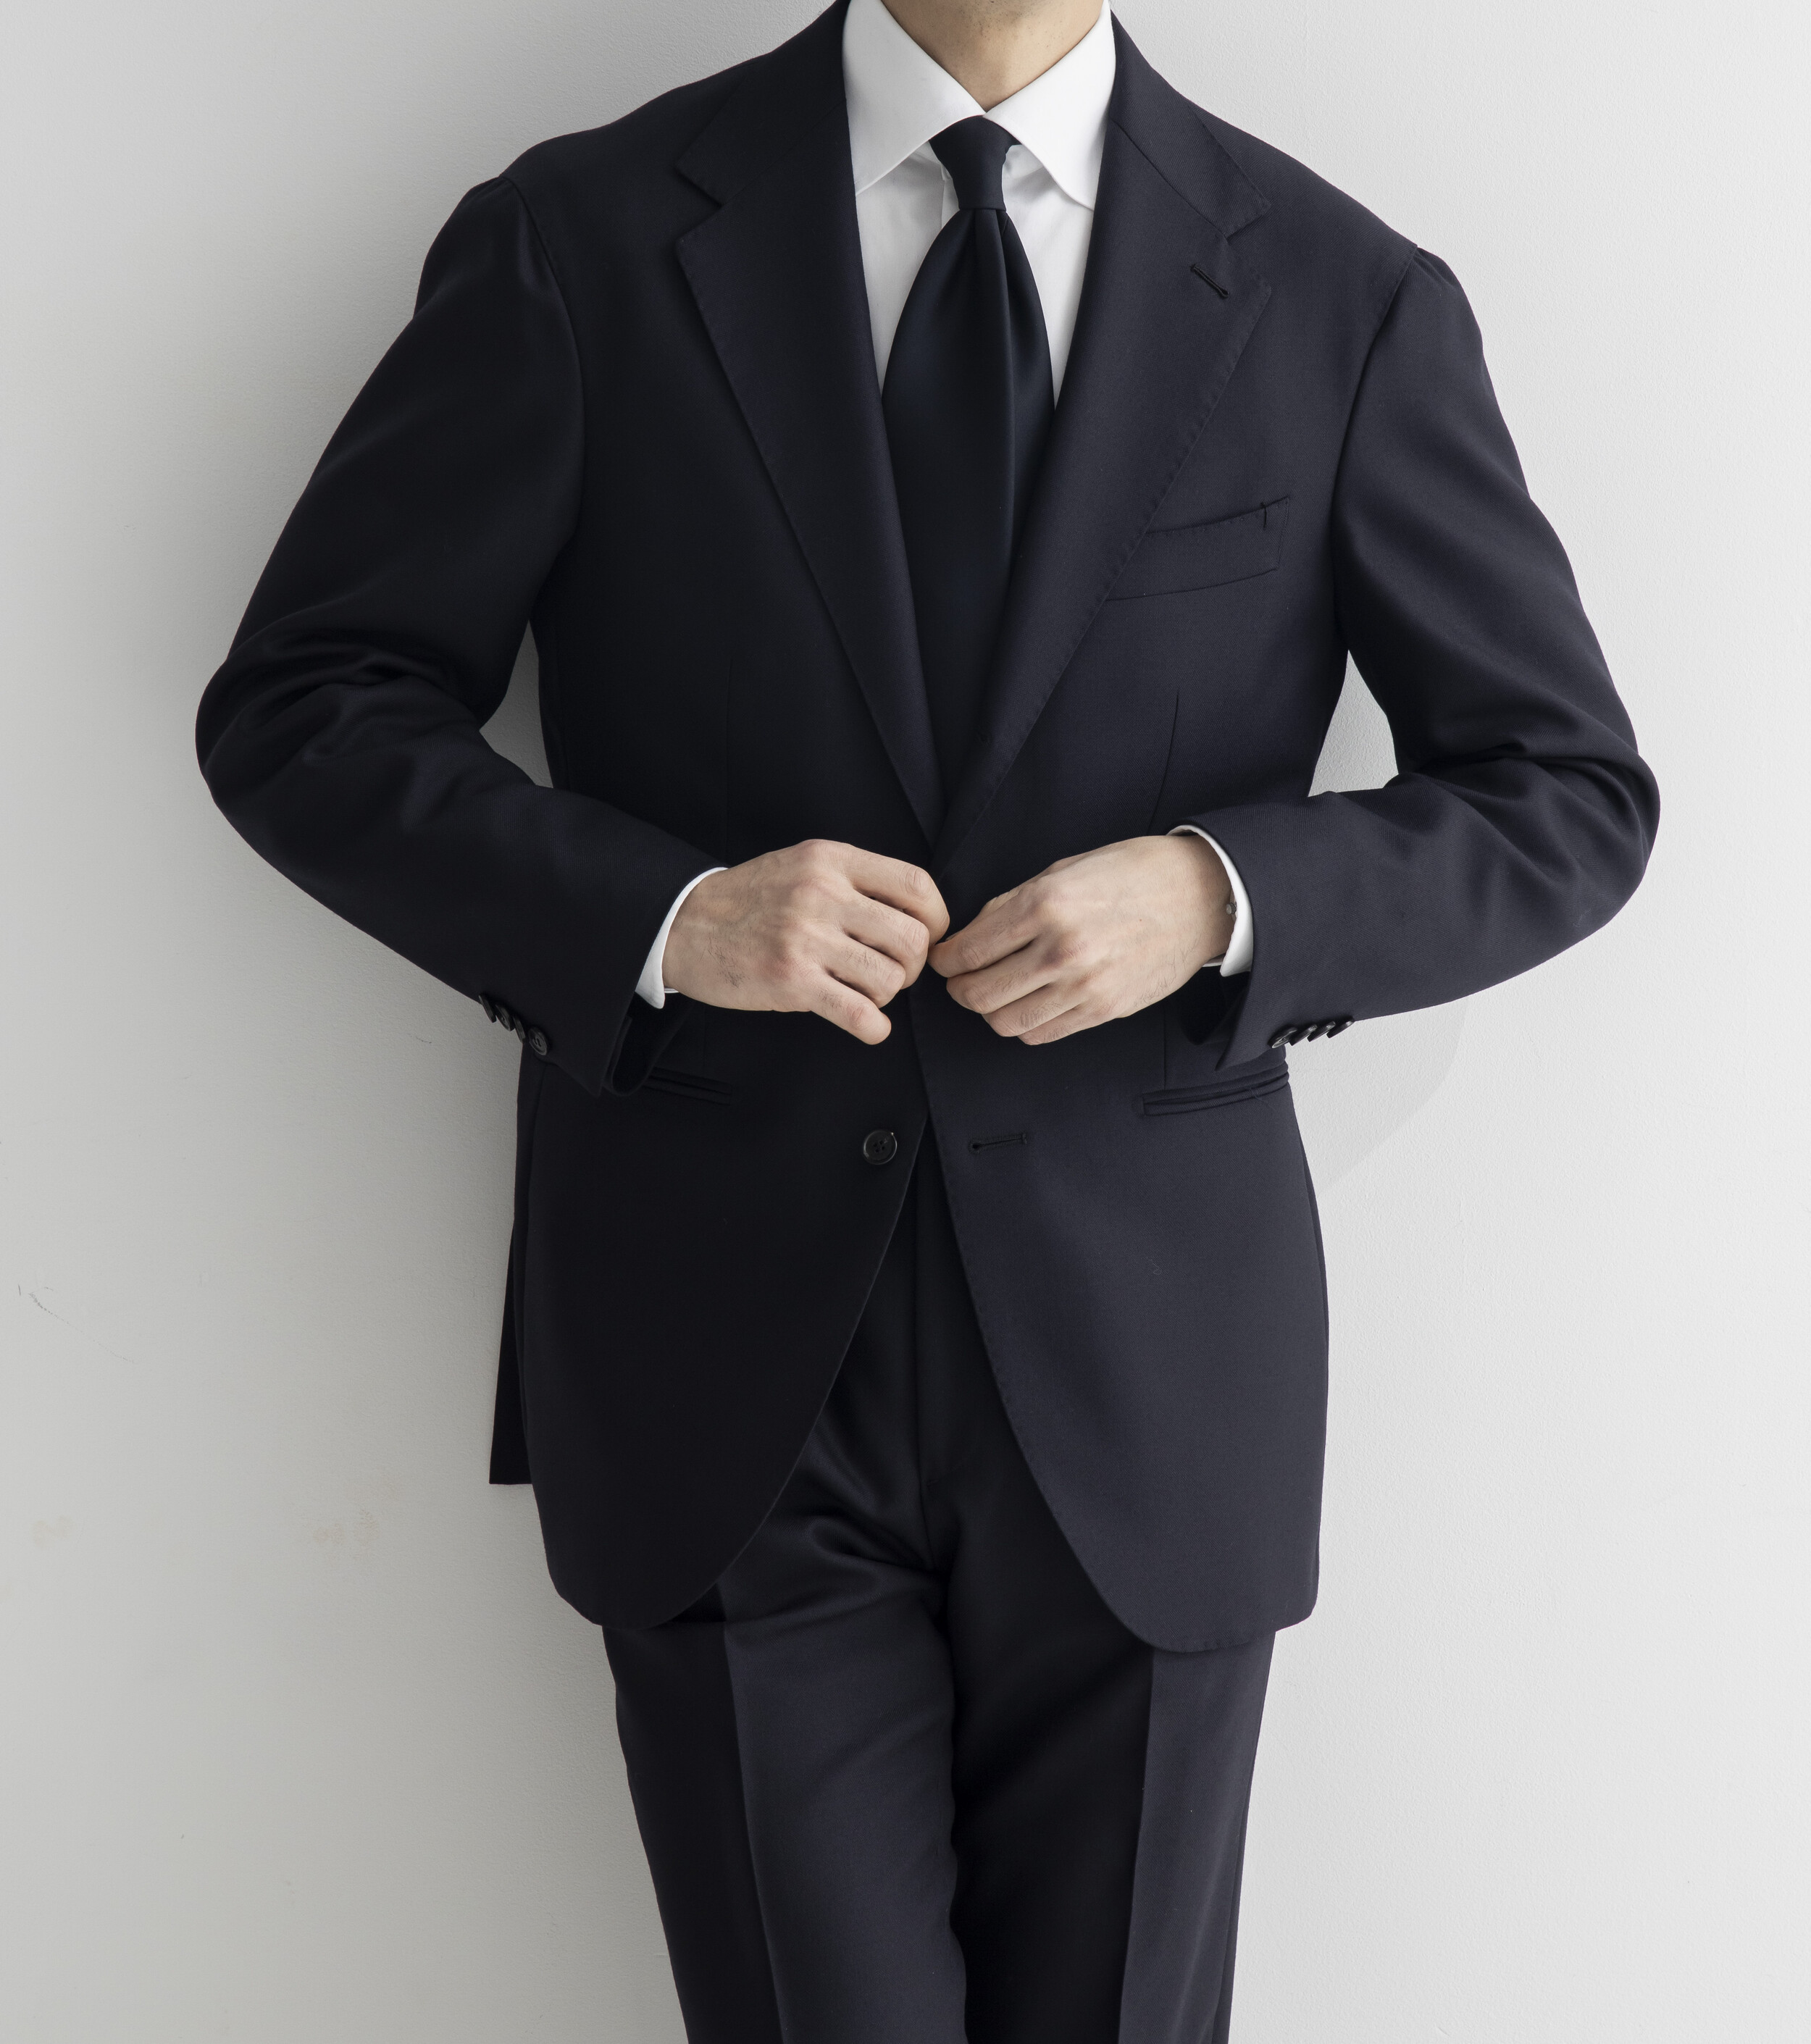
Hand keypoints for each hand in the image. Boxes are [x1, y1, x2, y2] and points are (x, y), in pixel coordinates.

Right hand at [662, 840, 949, 1044]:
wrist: (683, 923)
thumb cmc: (750, 899)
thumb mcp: (803, 865)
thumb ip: (854, 879)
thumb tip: (917, 912)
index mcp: (831, 860)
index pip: (917, 887)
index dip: (936, 919)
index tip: (927, 937)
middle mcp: (822, 894)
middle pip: (912, 938)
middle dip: (914, 965)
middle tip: (892, 971)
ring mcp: (805, 938)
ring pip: (890, 978)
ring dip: (887, 995)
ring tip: (865, 992)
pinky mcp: (790, 981)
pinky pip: (859, 1013)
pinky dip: (873, 1027)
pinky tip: (866, 1023)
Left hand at [930, 835, 1233, 1044]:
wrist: (1200, 896)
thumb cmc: (1133, 874)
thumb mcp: (1065, 869)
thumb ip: (1013, 904)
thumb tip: (972, 936)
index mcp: (1045, 904)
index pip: (968, 951)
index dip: (945, 959)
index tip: (943, 957)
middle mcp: (1061, 950)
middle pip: (978, 995)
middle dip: (959, 988)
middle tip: (961, 978)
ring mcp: (1084, 986)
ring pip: (1005, 1022)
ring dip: (991, 1010)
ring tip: (996, 990)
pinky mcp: (1103, 1010)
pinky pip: (1041, 1033)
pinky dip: (1024, 1023)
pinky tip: (1028, 1002)